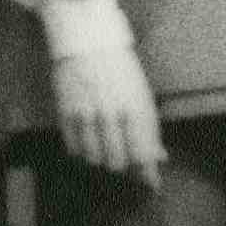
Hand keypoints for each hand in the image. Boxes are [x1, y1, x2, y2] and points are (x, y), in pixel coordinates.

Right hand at [52, 33, 162, 179]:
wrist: (87, 40)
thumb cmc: (120, 67)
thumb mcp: (142, 94)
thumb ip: (149, 129)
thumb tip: (159, 158)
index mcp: (135, 109)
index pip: (142, 154)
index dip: (148, 175)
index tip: (151, 185)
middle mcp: (111, 116)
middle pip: (117, 163)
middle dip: (124, 165)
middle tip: (125, 158)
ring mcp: (86, 116)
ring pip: (94, 159)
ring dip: (102, 159)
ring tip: (105, 147)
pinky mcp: (66, 114)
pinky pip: (74, 148)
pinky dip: (82, 151)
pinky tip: (88, 142)